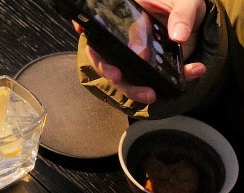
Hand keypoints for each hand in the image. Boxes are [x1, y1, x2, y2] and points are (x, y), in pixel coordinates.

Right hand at [77, 0, 207, 103]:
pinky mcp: (147, 72)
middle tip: (118, 77)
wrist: (198, 21)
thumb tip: (178, 37)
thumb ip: (182, 14)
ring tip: (151, 95)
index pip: (99, 26)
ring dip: (133, 90)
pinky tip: (192, 73)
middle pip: (105, 59)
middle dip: (108, 71)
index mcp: (127, 19)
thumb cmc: (185, 5)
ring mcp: (133, 59)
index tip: (81, 27)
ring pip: (123, 78)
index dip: (86, 28)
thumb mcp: (187, 2)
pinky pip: (149, 83)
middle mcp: (124, 41)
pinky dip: (169, 83)